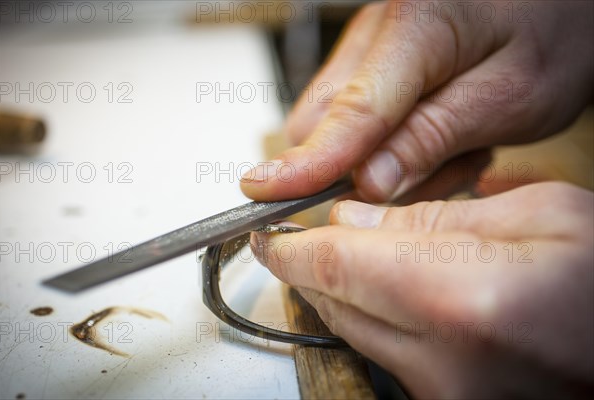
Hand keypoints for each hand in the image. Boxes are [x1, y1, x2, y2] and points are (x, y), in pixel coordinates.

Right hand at [240, 1, 592, 201]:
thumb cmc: (554, 29)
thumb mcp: (513, 95)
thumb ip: (435, 136)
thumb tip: (369, 182)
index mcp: (418, 26)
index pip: (350, 111)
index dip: (307, 161)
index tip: (263, 192)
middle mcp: (377, 32)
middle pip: (322, 119)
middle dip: (355, 169)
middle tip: (433, 168)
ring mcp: (369, 46)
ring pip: (334, 124)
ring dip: (379, 158)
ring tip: (452, 143)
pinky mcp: (373, 61)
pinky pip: (354, 118)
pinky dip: (386, 142)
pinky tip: (437, 131)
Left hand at [251, 182, 593, 397]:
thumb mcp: (545, 215)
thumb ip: (437, 218)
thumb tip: (357, 220)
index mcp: (462, 300)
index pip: (333, 266)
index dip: (289, 246)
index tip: (269, 236)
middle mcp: (445, 365)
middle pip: (334, 306)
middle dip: (316, 266)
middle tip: (320, 235)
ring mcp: (447, 398)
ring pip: (357, 334)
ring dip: (349, 294)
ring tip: (374, 258)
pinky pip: (391, 358)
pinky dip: (383, 322)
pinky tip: (410, 295)